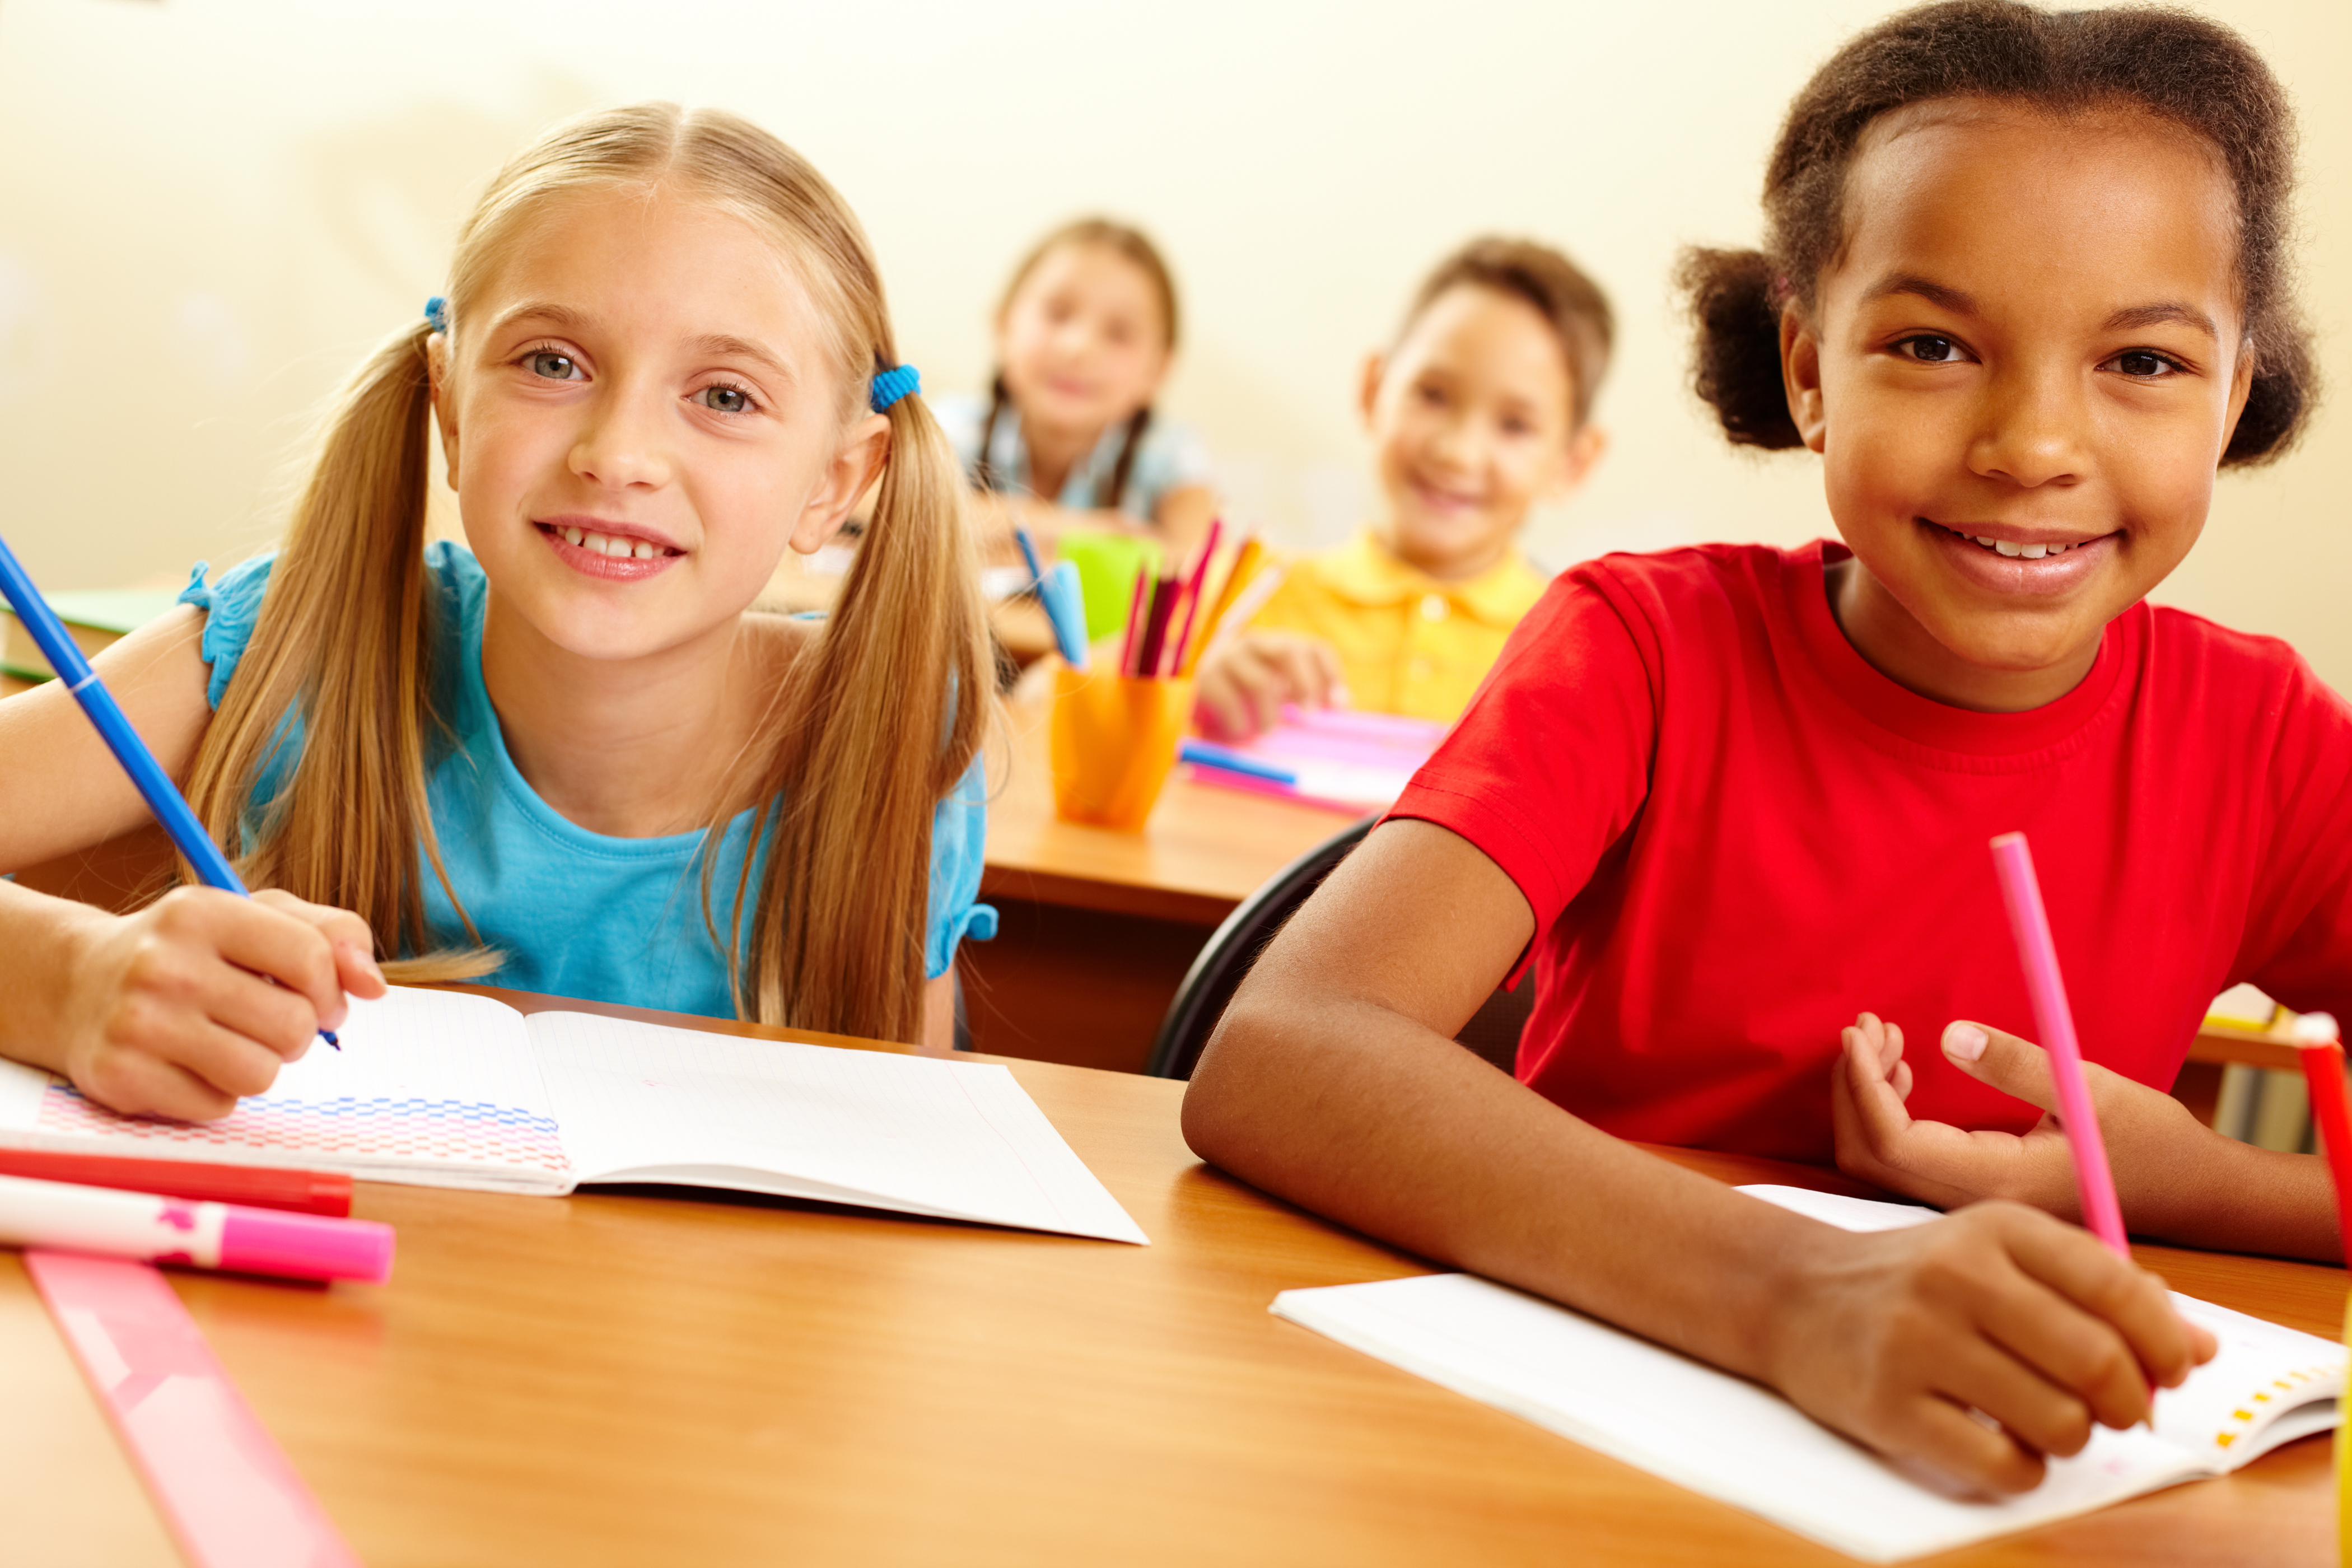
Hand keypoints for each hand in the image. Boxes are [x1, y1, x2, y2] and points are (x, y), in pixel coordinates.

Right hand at [53, 887, 385, 1120]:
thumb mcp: (255, 917)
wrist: (76, 985)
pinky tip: (186, 1062)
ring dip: (259, 1064)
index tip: (318, 997)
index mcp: (202, 912)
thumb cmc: (189, 951)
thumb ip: (330, 934)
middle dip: (296, 1031)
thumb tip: (375, 985)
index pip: (311, 958)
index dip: (331, 989)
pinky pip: (218, 1106)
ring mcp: (137, 1023)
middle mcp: (164, 965)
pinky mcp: (120, 1077)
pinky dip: (216, 1092)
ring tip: (226, 1040)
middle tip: (263, 1021)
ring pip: (261, 1073)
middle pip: (293, 1025)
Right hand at [1193, 631, 1346, 740]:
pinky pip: (1230, 699)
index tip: (1337, 706)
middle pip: (1289, 651)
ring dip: (1269, 713)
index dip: (1329, 675)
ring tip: (1267, 731)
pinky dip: (1239, 721)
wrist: (1191, 699)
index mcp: (1278, 644)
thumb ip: (1302, 696)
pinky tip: (1240, 731)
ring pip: (1261, 681)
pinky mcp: (1205, 676)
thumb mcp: (1275, 692)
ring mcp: (1228, 656)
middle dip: (1305, 685)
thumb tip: (1337, 707)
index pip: (1313, 648)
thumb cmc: (1243, 700)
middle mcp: (1255, 642)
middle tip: (1308, 716)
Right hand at [1764, 1200, 2214, 1493]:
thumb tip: (2197, 1346)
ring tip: (2043, 1421)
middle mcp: (1957, 1277)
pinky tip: (1997, 1442)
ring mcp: (1918, 1342)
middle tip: (2115, 1410)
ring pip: (2060, 1423)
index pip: (2118, 1289)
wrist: (1791, 1296)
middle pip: (2099, 1363)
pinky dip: (2022, 1468)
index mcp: (1996, 1230)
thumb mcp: (1999, 1256)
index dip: (2165, 1343)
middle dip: (2130, 1404)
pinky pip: (2004, 1467)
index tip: (2168, 1371)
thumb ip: (2098, 1290)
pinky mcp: (1889, 1407)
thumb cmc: (1917, 1281)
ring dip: (2073, 1437)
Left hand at [1830, 1011, 2206, 1218]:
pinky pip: (1905, 1161)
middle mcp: (1975, 1203)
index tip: (1859, 1031)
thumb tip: (1947, 1034)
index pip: (1893, 1143)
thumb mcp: (2088, 1088)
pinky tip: (1907, 1075)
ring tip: (1886, 1038)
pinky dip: (1890, 1113)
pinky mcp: (1975, 1193)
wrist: (2192, 1194)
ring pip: (1882, 1161)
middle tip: (1868, 1026)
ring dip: (1869, 1096)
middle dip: (1854, 1086)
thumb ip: (2017, 1064)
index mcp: (1998, 1183)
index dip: (1862, 1086)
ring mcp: (1972, 1204)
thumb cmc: (2150, 1141)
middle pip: (1870, 1157)